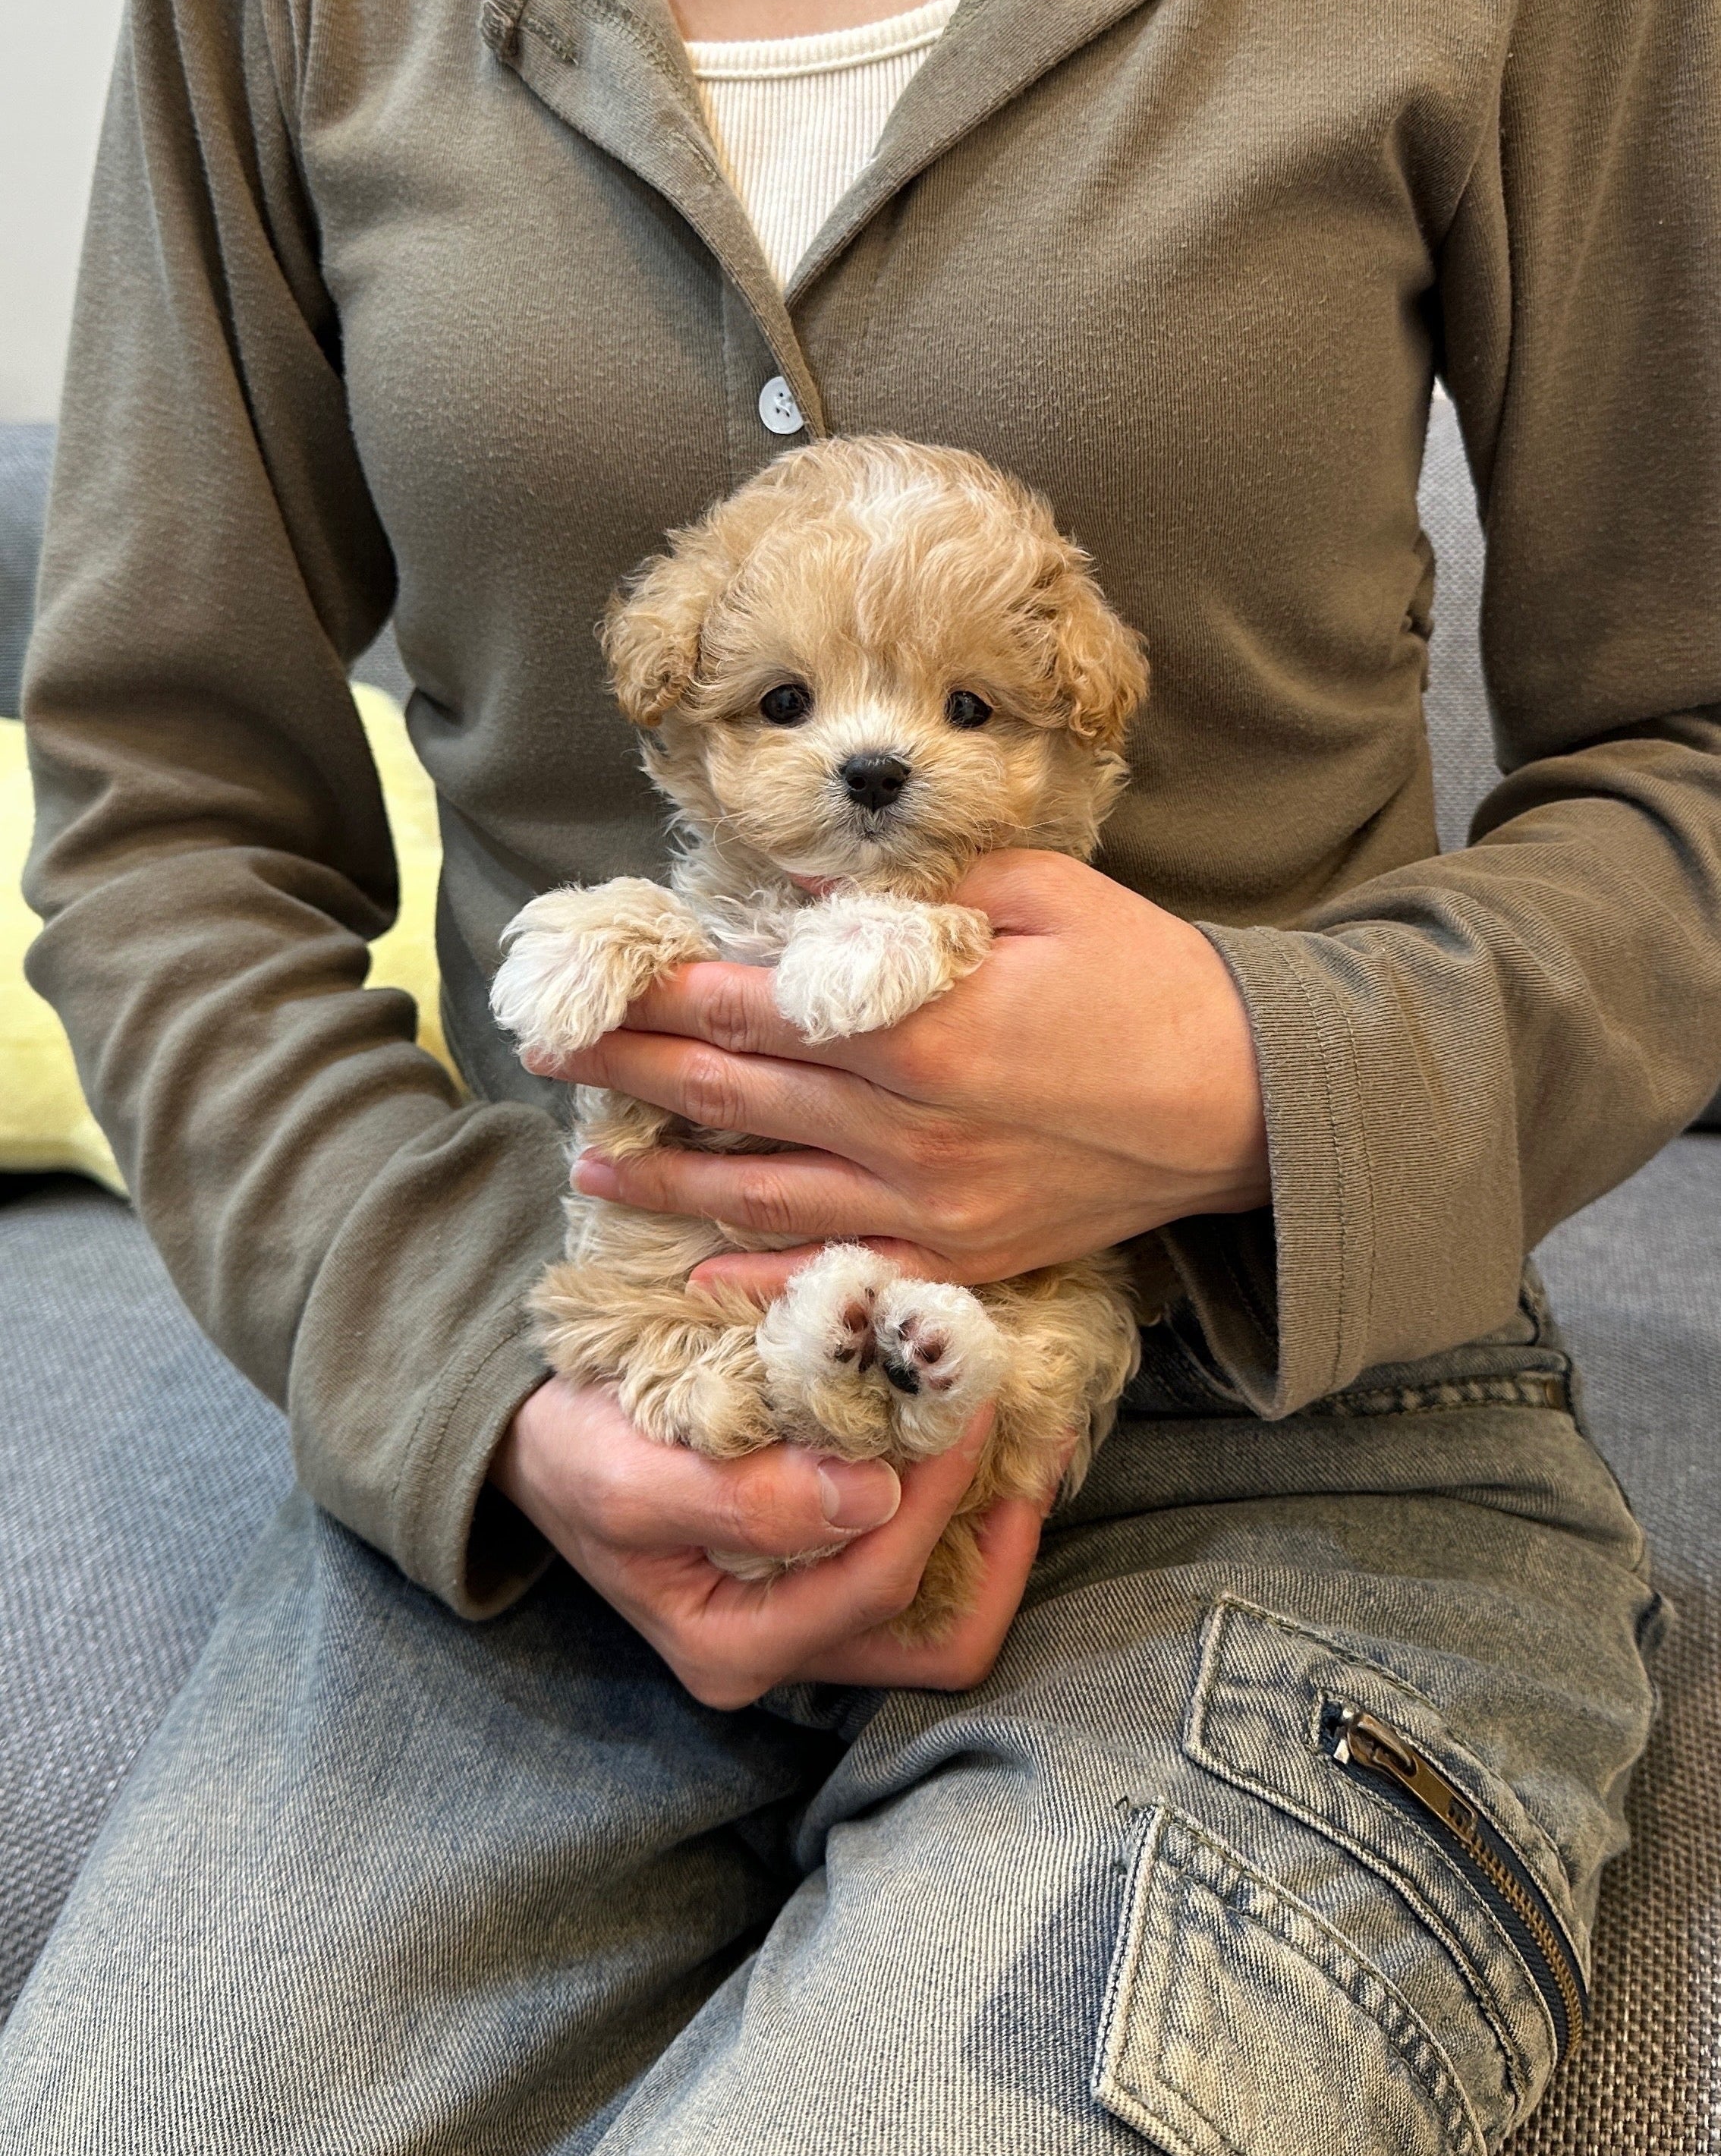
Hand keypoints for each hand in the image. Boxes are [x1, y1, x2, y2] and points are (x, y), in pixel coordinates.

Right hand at [491, 1379, 1045, 1706]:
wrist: (532, 1446)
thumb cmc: (569, 1457)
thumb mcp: (628, 1475)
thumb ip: (744, 1499)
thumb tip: (873, 1498)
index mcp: (733, 1649)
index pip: (877, 1590)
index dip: (939, 1500)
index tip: (967, 1402)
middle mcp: (781, 1653)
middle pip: (936, 1636)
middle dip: (998, 1537)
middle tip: (1031, 1430)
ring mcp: (805, 1620)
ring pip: (941, 1607)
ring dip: (989, 1524)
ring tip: (1019, 1431)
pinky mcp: (818, 1577)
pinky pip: (918, 1567)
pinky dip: (957, 1509)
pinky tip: (969, 1439)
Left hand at [544, 851, 1268, 1292]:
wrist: (1251, 1103)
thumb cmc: (1148, 980)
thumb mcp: (1038, 894)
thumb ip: (909, 892)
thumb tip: (794, 881)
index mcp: (923, 1025)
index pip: (752, 1005)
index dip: (659, 993)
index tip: (590, 980)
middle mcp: (910, 1128)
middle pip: (736, 1095)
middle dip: (632, 1071)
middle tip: (547, 1055)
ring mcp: (933, 1208)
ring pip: (763, 1195)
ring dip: (665, 1182)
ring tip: (589, 1165)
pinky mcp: (964, 1259)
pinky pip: (837, 1270)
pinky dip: (758, 1275)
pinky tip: (695, 1271)